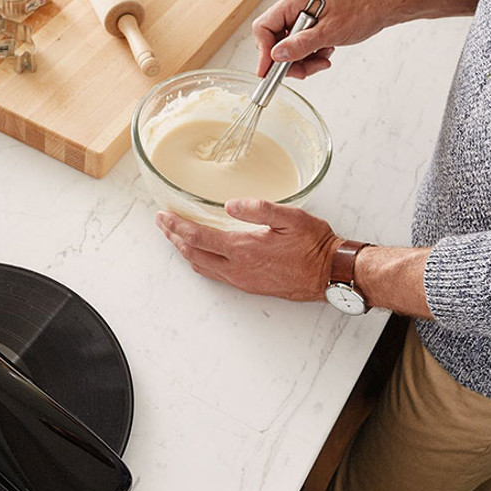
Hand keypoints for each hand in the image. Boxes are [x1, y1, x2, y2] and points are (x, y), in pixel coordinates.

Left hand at [155, 199, 341, 301]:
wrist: (329, 274)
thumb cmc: (313, 245)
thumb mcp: (291, 218)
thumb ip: (259, 209)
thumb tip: (230, 204)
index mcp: (242, 249)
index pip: (197, 237)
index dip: (176, 226)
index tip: (162, 215)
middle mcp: (236, 269)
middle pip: (192, 253)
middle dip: (173, 238)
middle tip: (162, 224)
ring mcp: (241, 280)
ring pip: (201, 266)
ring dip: (185, 251)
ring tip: (175, 237)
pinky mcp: (248, 285)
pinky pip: (214, 274)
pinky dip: (200, 261)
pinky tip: (201, 253)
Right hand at [253, 0, 396, 78]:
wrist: (382, 6)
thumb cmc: (362, 9)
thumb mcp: (329, 32)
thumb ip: (300, 45)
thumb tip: (277, 56)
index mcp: (294, 2)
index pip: (264, 28)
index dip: (263, 52)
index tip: (268, 72)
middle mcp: (295, 8)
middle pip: (275, 40)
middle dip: (288, 60)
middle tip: (302, 72)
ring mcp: (303, 17)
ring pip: (289, 47)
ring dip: (303, 60)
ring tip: (321, 60)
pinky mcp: (311, 25)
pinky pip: (301, 46)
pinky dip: (311, 55)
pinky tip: (326, 52)